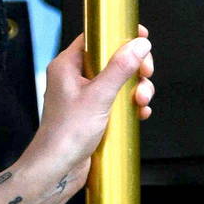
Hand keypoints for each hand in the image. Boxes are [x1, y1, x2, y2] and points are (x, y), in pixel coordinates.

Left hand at [0, 29, 153, 203]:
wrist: (57, 169)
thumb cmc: (68, 133)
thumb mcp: (99, 96)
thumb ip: (120, 68)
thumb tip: (139, 44)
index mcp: (67, 65)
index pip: (95, 37)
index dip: (119, 34)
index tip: (142, 37)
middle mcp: (74, 78)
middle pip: (112, 58)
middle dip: (134, 67)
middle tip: (146, 74)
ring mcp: (84, 97)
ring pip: (119, 81)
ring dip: (136, 88)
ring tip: (142, 101)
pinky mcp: (93, 114)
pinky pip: (117, 101)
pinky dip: (131, 105)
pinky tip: (140, 113)